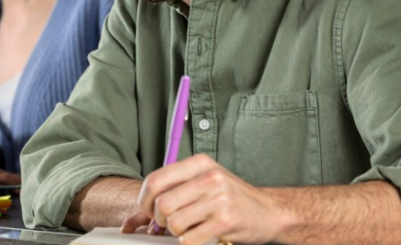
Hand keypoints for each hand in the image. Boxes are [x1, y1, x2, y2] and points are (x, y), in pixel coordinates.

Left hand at [122, 154, 283, 244]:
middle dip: (159, 221)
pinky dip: (189, 242)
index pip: (155, 180)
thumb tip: (131, 224)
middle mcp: (209, 177)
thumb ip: (169, 196)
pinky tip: (200, 235)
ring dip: (176, 232)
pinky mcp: (226, 221)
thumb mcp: (202, 186)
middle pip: (162, 204)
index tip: (148, 212)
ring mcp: (219, 199)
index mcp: (200, 163)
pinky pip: (190, 239)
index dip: (144, 201)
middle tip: (169, 224)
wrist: (270, 212)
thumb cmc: (232, 199)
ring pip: (174, 223)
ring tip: (189, 228)